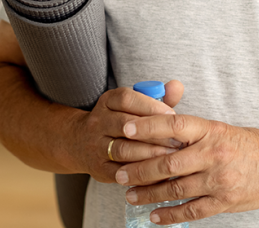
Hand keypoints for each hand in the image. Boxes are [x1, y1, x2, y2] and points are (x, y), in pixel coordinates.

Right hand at [67, 80, 184, 182]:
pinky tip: (157, 171)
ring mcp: (96, 146)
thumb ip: (157, 96)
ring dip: (149, 153)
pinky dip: (140, 172)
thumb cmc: (120, 120)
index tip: (172, 115)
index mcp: (108, 101)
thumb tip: (177, 86)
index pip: (126, 99)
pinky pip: (120, 171)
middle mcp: (98, 121)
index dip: (150, 106)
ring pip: (123, 149)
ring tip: (170, 155)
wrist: (81, 143)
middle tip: (177, 139)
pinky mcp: (98, 168)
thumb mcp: (133, 104)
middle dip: (154, 133)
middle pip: (126, 125)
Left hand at [115, 114, 258, 224]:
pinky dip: (170, 215)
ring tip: (130, 194)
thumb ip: (194, 132)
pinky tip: (154, 216)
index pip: (174, 125)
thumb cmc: (248, 144)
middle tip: (119, 171)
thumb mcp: (222, 128)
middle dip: (139, 168)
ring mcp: (219, 180)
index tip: (126, 129)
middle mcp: (213, 153)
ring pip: (175, 189)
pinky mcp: (224, 201)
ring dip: (149, 193)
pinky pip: (191, 210)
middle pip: (168, 161)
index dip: (148, 126)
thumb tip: (161, 131)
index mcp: (212, 130)